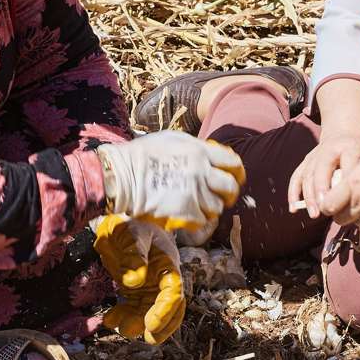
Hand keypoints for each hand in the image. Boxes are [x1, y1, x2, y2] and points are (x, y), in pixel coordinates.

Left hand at [93, 215, 184, 343]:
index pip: (173, 291)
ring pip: (149, 311)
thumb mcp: (131, 234)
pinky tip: (109, 319)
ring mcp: (148, 286)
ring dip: (138, 323)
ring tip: (122, 328)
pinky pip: (132, 309)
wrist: (115, 221)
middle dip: (160, 325)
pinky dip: (123, 316)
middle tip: (147, 338)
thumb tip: (135, 281)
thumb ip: (134, 256)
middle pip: (168, 307)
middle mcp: (161, 278)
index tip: (151, 325)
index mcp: (167, 263)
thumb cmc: (127, 224)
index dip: (165, 310)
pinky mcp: (134, 291)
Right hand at [98, 131, 244, 231]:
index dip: (237, 172)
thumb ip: (196, 147)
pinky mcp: (186, 212)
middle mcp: (201, 171)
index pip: (233, 162)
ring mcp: (194, 193)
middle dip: (229, 194)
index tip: (235, 177)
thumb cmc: (142, 155)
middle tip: (222, 197)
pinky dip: (198, 220)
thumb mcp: (172, 139)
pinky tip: (188, 214)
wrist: (121, 175)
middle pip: (230, 187)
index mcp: (199, 151)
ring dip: (210, 208)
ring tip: (197, 205)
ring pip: (217, 207)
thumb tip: (210, 156)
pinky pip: (203, 220)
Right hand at [287, 129, 359, 215]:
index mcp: (350, 147)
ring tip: (314, 214)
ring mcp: (315, 154)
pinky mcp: (306, 160)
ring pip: (308, 175)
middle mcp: (330, 148)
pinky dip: (293, 193)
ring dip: (309, 196)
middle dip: (322, 190)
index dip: (346, 182)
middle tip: (326, 209)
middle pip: (322, 169)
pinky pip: (297, 177)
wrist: (345, 130)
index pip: (347, 164)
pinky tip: (294, 209)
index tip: (348, 201)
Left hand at [319, 137, 359, 227]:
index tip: (329, 200)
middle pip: (340, 219)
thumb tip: (343, 184)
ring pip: (357, 222)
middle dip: (340, 212)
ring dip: (357, 215)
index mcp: (355, 182)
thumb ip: (355, 175)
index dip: (327, 204)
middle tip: (344, 203)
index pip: (328, 205)